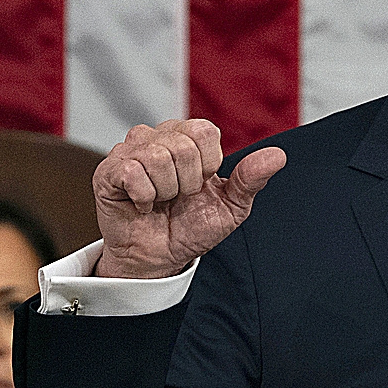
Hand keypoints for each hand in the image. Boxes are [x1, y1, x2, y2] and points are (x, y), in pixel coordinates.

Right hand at [91, 119, 286, 277]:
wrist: (162, 257)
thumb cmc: (193, 226)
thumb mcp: (232, 206)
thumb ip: (251, 178)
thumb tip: (279, 156)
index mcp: (188, 137)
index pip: (205, 131)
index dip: (208, 164)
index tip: (201, 184)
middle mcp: (158, 136)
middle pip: (184, 145)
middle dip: (188, 182)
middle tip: (179, 196)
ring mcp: (130, 151)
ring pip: (158, 156)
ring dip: (166, 190)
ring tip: (160, 200)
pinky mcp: (108, 170)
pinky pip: (132, 171)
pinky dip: (144, 195)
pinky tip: (142, 204)